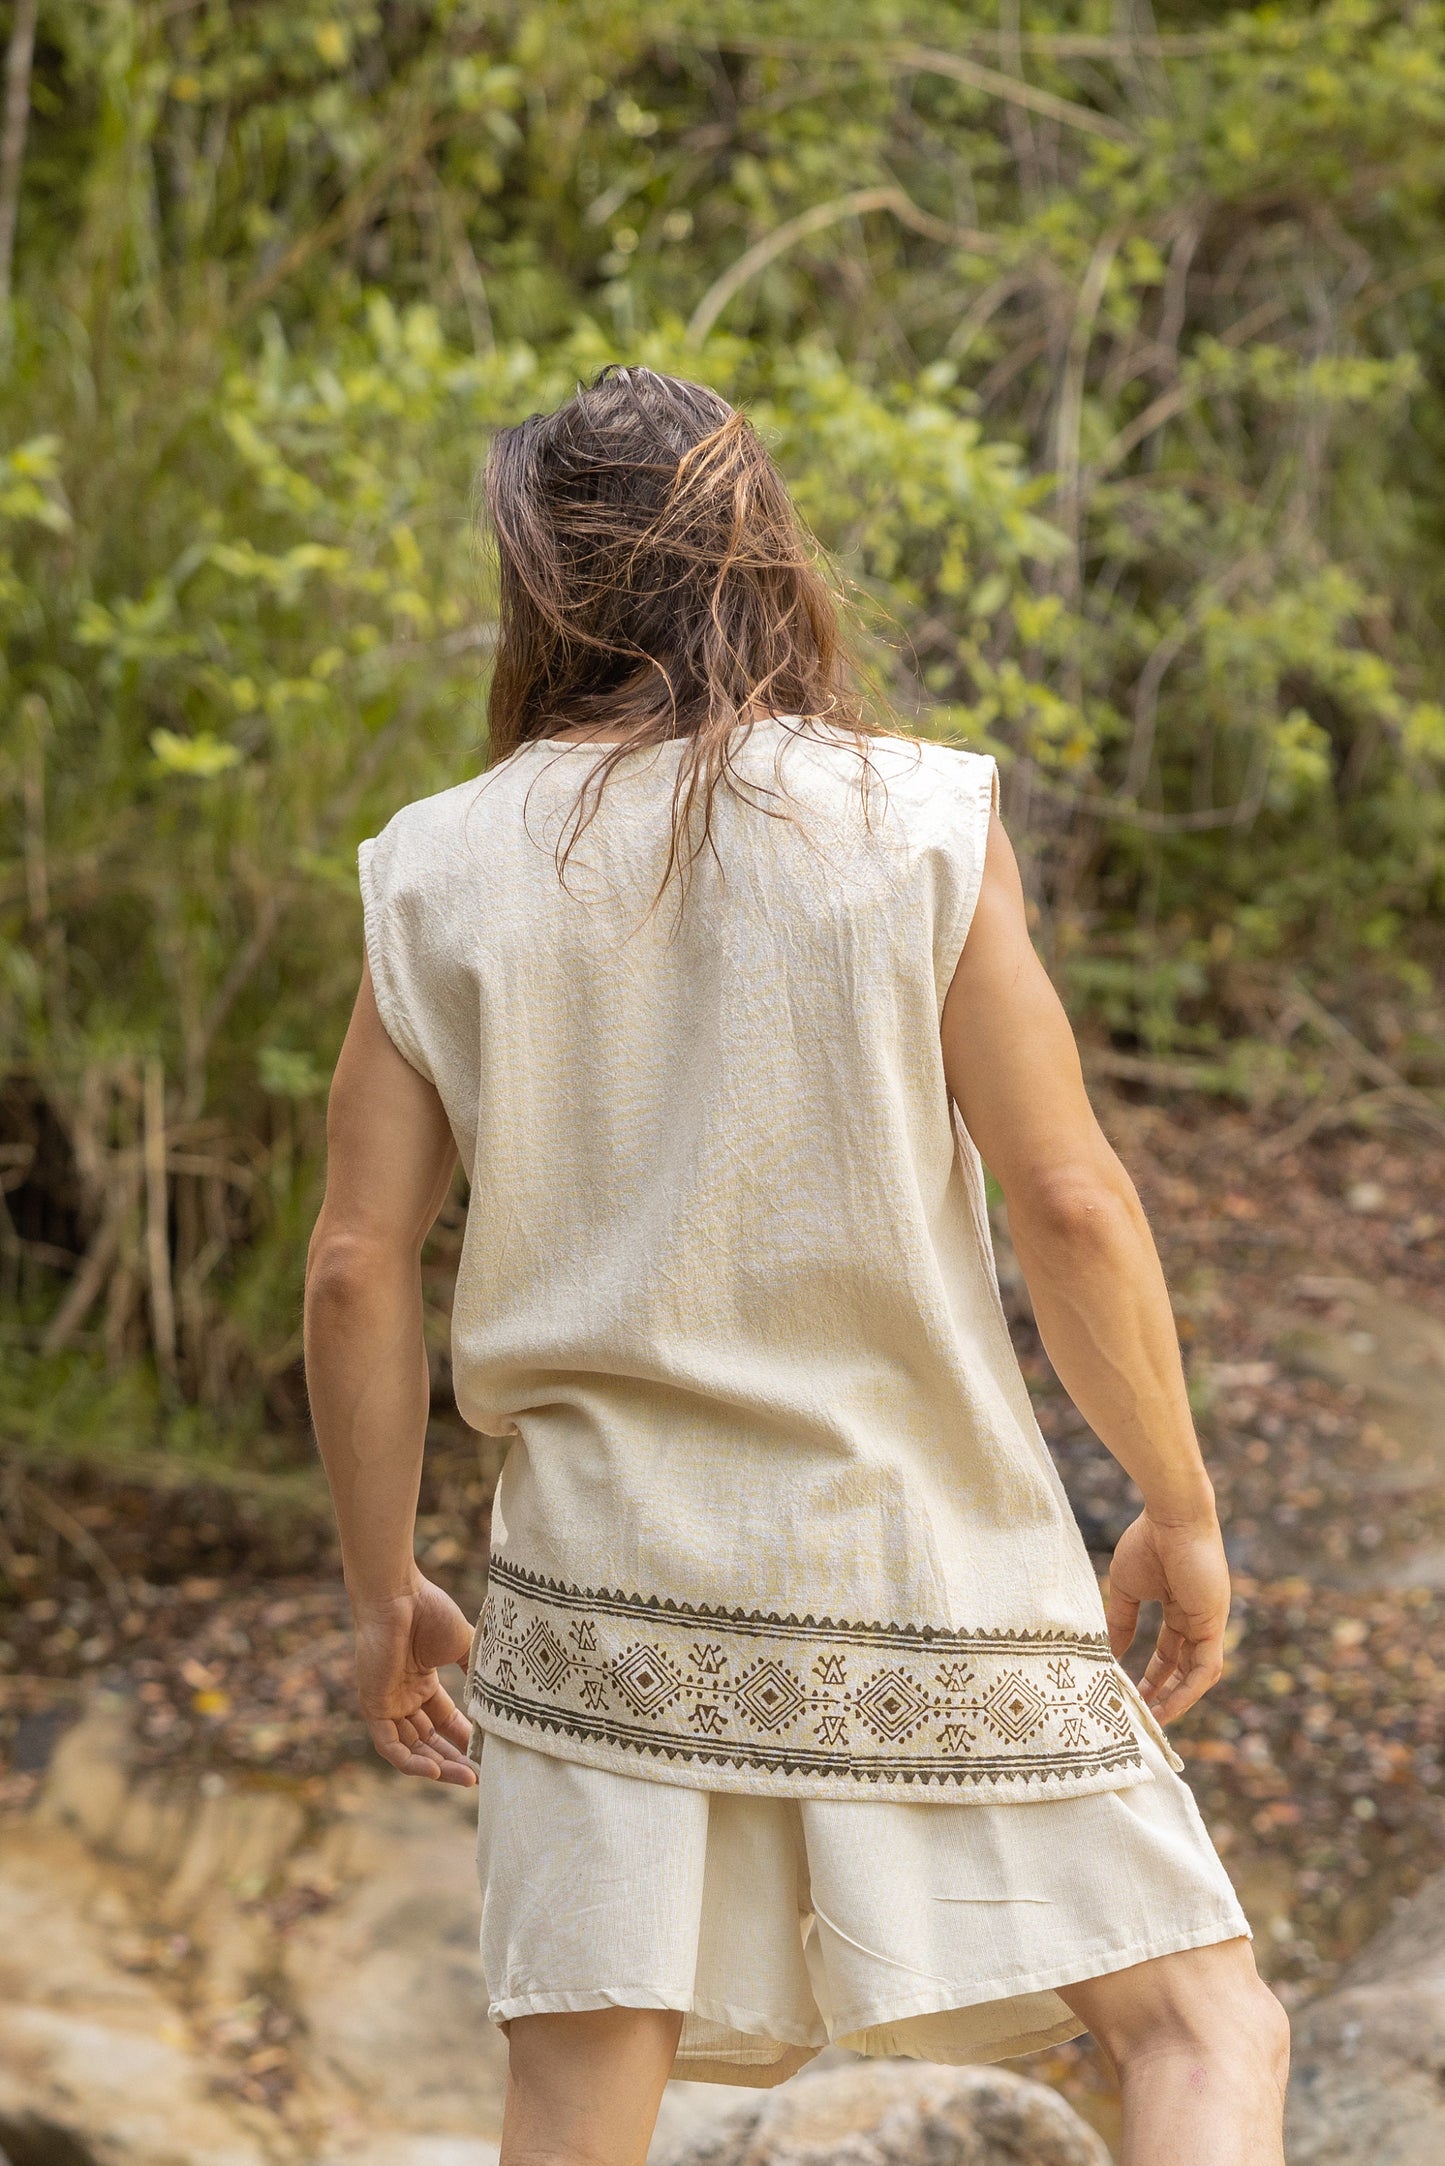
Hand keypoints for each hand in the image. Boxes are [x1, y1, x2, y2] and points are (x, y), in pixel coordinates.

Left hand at [352, 1574, 478, 1784]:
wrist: (398, 1595)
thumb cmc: (429, 1611)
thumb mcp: (462, 1645)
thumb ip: (475, 1670)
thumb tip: (499, 1694)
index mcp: (422, 1683)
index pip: (444, 1722)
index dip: (464, 1739)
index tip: (487, 1754)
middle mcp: (404, 1697)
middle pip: (428, 1740)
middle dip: (453, 1759)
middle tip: (478, 1775)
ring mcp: (388, 1703)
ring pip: (411, 1748)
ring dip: (437, 1766)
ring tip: (466, 1777)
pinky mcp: (373, 1706)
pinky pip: (389, 1745)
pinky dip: (410, 1762)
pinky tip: (435, 1768)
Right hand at [1106, 1508, 1230, 1723]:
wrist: (1171, 1517)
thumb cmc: (1148, 1543)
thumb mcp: (1127, 1589)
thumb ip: (1121, 1621)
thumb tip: (1109, 1653)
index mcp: (1180, 1607)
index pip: (1170, 1650)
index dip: (1154, 1674)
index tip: (1134, 1693)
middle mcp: (1198, 1618)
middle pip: (1184, 1666)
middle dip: (1164, 1692)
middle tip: (1142, 1714)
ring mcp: (1209, 1622)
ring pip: (1198, 1673)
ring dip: (1177, 1698)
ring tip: (1154, 1718)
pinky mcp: (1214, 1624)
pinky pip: (1206, 1668)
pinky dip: (1189, 1690)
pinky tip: (1168, 1706)